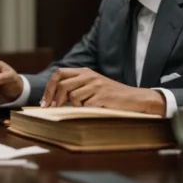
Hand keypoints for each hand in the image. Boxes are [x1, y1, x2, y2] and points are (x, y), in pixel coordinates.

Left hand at [41, 68, 165, 114]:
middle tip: (53, 110)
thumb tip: (53, 100)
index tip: (45, 102)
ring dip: (76, 107)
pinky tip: (96, 110)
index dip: (49, 88)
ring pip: (74, 97)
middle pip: (63, 86)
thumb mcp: (93, 86)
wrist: (137, 99)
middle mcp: (89, 76)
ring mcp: (96, 85)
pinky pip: (86, 106)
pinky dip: (87, 111)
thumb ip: (76, 88)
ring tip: (86, 109)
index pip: (59, 74)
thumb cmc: (112, 96)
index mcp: (85, 71)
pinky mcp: (103, 96)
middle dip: (55, 100)